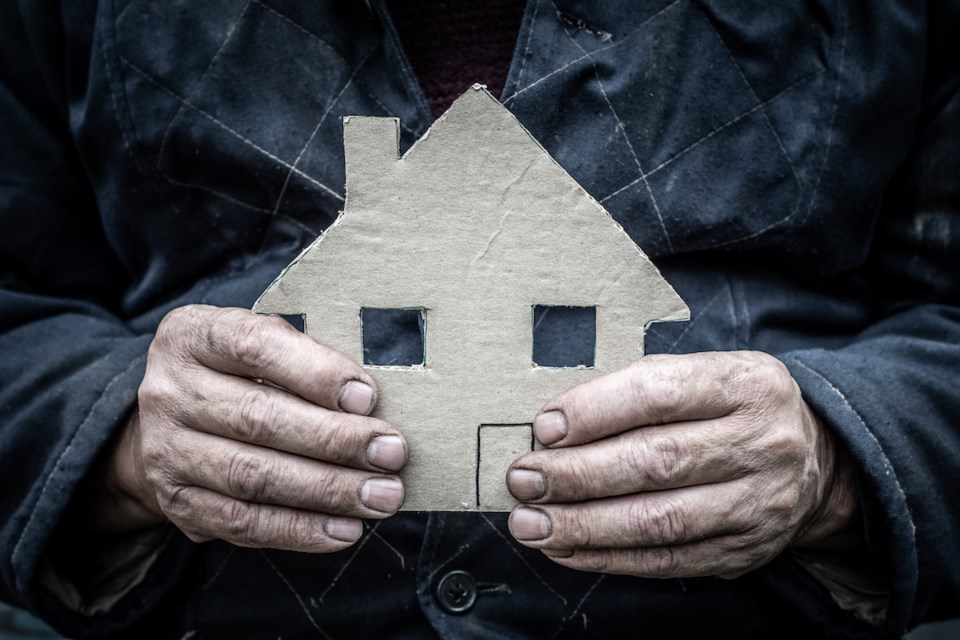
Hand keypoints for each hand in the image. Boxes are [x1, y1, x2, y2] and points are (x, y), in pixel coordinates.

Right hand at [91, 305, 407, 552]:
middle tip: (391, 453)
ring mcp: (163, 449)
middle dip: (335, 439)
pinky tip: (345, 529)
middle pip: (257, 418)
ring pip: (252, 476)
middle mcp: (168, 390)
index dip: (315, 372)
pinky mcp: (174, 502)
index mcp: (192, 335)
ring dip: (327, 491)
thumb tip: (369, 402)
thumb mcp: (261, 344)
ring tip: (382, 496)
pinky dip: (299, 530)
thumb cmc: (241, 373)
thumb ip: (304, 359)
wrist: (171, 421)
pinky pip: (241, 523)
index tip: (368, 397)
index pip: (255, 346)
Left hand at [506, 351, 859, 577]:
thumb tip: (556, 425)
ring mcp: (758, 503)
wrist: (814, 461)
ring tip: (532, 523)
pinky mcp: (744, 551)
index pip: (660, 393)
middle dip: (578, 474)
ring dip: (584, 526)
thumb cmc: (732, 407)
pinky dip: (607, 557)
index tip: (545, 428)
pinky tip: (565, 548)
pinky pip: (667, 562)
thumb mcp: (705, 374)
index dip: (595, 411)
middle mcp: (760, 443)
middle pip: (656, 461)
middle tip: (524, 479)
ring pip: (659, 521)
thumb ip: (641, 389)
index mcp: (746, 384)